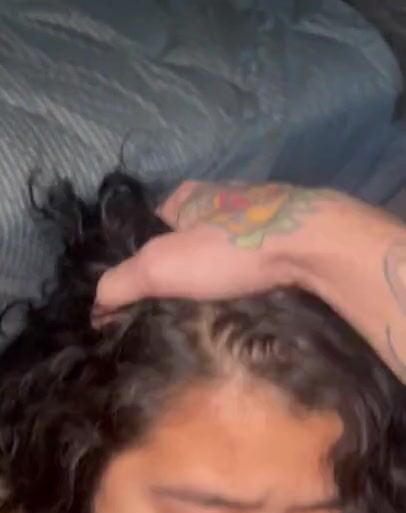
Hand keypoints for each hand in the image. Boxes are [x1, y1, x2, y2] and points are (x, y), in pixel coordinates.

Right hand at [95, 178, 405, 379]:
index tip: (143, 297)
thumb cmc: (228, 249)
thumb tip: (96, 307)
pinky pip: (254, 260)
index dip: (141, 262)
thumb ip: (120, 283)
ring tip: (212, 310)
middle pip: (187, 239)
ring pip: (224, 251)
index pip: (149, 228)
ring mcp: (258, 215)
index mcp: (187, 195)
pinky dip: (246, 279)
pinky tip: (247, 299)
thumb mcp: (160, 267)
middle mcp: (222, 198)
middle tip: (177, 307)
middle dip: (181, 271)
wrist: (311, 244)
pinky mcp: (287, 236)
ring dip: (216, 278)